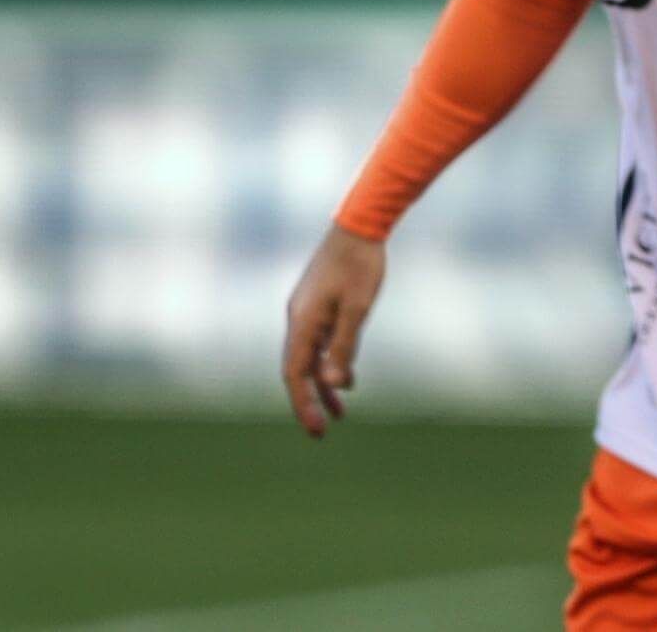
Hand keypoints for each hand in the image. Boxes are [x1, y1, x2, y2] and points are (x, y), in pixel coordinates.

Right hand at [282, 226, 385, 436]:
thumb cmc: (360, 266)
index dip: (304, 404)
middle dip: (309, 401)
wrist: (359, 226)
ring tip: (340, 412)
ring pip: (310, 357)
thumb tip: (336, 385)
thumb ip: (345, 347)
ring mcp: (307, 311)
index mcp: (303, 322)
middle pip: (298, 370)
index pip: (296, 375)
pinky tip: (347, 378)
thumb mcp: (358, 309)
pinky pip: (319, 343)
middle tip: (321, 431)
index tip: (316, 431)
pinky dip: (329, 363)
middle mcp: (299, 319)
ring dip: (323, 384)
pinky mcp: (318, 305)